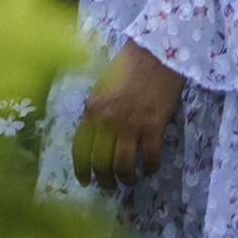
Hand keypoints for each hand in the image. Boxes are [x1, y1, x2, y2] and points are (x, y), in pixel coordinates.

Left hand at [71, 39, 183, 190]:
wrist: (157, 51)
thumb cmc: (129, 64)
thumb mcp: (102, 87)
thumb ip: (96, 111)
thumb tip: (95, 136)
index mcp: (91, 110)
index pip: (80, 149)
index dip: (82, 170)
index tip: (86, 181)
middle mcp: (107, 121)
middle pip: (101, 164)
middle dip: (105, 180)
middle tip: (111, 185)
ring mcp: (131, 125)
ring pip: (124, 166)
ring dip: (127, 178)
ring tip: (132, 179)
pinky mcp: (154, 126)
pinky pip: (150, 157)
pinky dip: (151, 167)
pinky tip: (152, 168)